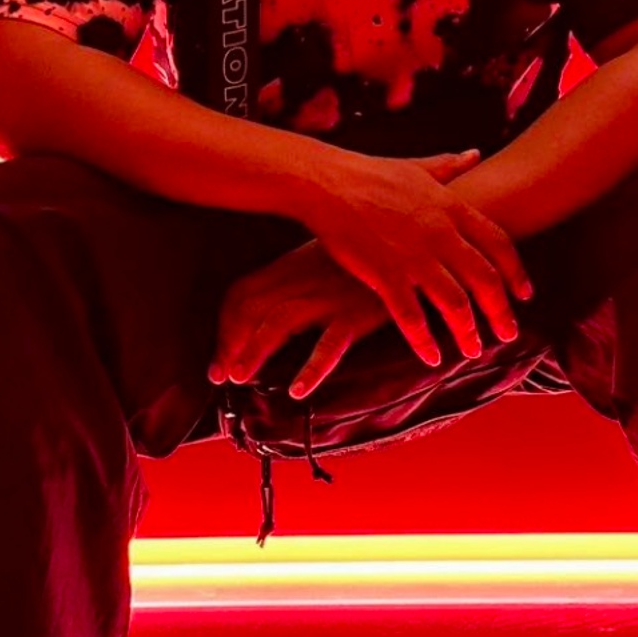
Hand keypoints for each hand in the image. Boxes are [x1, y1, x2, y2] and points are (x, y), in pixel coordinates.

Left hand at [209, 241, 388, 399]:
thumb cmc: (373, 255)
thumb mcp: (330, 259)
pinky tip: (298, 390)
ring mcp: (329, 296)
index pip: (242, 291)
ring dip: (253, 351)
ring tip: (241, 377)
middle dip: (228, 343)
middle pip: (250, 308)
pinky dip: (311, 369)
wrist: (417, 246)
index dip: (224, 324)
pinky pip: (328, 344)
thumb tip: (278, 309)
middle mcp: (305, 278)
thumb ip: (303, 277)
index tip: (220, 354)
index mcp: (294, 264)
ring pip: (277, 323)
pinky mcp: (358, 314)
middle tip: (221, 376)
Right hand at [292, 149, 531, 369]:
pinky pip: (412, 318)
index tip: (525, 294)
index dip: (517, 272)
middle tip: (508, 334)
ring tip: (473, 350)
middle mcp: (440, 234)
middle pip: (485, 280)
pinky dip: (425, 341)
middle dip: (501, 312)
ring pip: (455, 304)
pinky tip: (432, 357)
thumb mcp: (417, 166)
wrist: (328, 183)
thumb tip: (474, 154)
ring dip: (468, 332)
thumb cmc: (370, 173)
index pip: (499, 243)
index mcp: (452, 207)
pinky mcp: (385, 275)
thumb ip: (450, 166)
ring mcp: (414, 256)